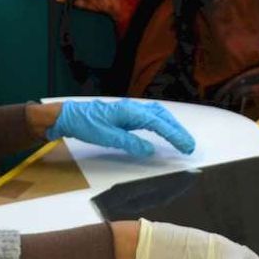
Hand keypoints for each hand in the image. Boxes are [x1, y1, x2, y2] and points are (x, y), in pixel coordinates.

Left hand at [45, 99, 194, 158]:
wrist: (69, 116)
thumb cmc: (85, 124)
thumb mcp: (106, 137)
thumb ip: (129, 143)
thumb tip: (149, 150)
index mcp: (129, 111)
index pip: (158, 123)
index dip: (174, 134)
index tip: (186, 145)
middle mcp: (133, 108)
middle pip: (162, 116)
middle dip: (178, 130)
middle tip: (189, 145)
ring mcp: (130, 110)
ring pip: (158, 115)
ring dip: (171, 126)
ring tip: (181, 139)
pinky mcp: (127, 115)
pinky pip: (150, 118)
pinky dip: (162, 124)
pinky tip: (164, 131)